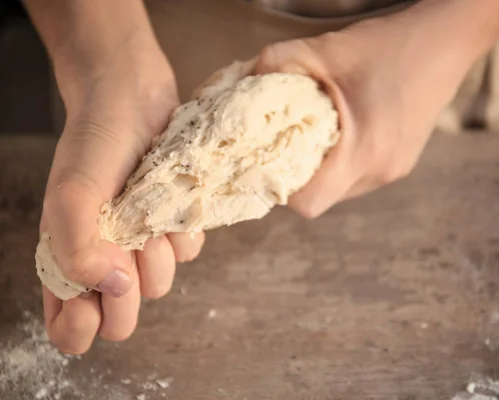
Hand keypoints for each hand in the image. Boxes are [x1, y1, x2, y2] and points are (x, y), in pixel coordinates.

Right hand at [41, 38, 204, 353]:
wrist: (134, 98)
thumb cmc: (95, 143)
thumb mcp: (72, 193)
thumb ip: (76, 248)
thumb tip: (112, 288)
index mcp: (68, 259)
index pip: (69, 328)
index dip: (80, 325)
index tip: (92, 298)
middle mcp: (105, 258)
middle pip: (120, 320)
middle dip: (127, 297)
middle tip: (126, 255)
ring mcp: (142, 244)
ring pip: (158, 286)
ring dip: (157, 256)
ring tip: (147, 217)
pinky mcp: (174, 224)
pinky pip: (187, 252)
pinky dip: (182, 233)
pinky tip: (170, 204)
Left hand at [254, 7, 473, 217]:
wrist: (446, 42)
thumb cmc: (390, 46)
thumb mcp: (326, 49)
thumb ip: (279, 63)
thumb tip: (244, 80)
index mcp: (362, 152)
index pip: (310, 203)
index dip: (283, 190)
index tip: (270, 163)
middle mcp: (381, 171)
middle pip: (324, 197)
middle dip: (300, 176)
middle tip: (286, 143)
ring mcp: (395, 170)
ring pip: (342, 189)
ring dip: (323, 168)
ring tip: (315, 134)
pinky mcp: (403, 162)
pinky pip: (360, 175)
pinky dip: (344, 161)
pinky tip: (343, 130)